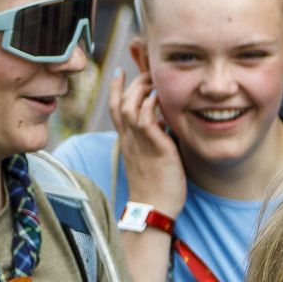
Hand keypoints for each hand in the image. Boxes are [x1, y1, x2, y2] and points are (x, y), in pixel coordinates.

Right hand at [107, 70, 185, 218]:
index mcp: (129, 141)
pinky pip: (145, 122)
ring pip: (128, 108)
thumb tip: (166, 124)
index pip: (116, 109)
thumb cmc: (158, 186)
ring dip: (140, 90)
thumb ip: (156, 139)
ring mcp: (140, 144)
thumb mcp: (153, 157)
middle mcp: (130, 140)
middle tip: (144, 72)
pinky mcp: (155, 149)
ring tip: (152, 80)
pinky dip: (150, 106)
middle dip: (131, 83)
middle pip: (119, 103)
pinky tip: (158, 96)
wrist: (154, 209)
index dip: (116, 89)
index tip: (122, 72)